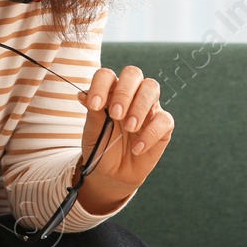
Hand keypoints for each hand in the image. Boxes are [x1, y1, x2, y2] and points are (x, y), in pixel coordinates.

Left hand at [76, 64, 174, 211]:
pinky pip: (164, 120)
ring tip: (129, 128)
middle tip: (116, 115)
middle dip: (124, 92)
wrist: (112, 172)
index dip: (100, 85)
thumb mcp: (92, 131)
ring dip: (140, 106)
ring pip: (151, 88)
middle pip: (133, 74)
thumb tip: (83, 94)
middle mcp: (131, 94)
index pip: (107, 75)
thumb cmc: (101, 145)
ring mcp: (148, 108)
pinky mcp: (163, 125)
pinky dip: (150, 134)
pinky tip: (137, 148)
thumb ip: (92, 113)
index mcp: (110, 91)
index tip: (94, 105)